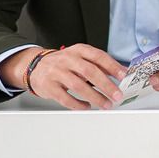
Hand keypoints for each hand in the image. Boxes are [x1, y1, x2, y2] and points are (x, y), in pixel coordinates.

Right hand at [4, 43, 125, 109]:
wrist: (34, 66)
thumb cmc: (63, 64)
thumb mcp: (81, 58)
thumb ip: (99, 64)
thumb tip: (122, 73)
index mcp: (79, 50)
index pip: (98, 56)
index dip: (113, 67)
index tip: (124, 76)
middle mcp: (67, 59)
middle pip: (89, 72)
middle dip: (106, 85)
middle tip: (117, 95)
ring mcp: (56, 72)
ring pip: (78, 86)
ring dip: (95, 97)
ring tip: (106, 104)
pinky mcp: (48, 86)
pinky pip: (65, 98)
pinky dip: (78, 104)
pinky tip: (87, 107)